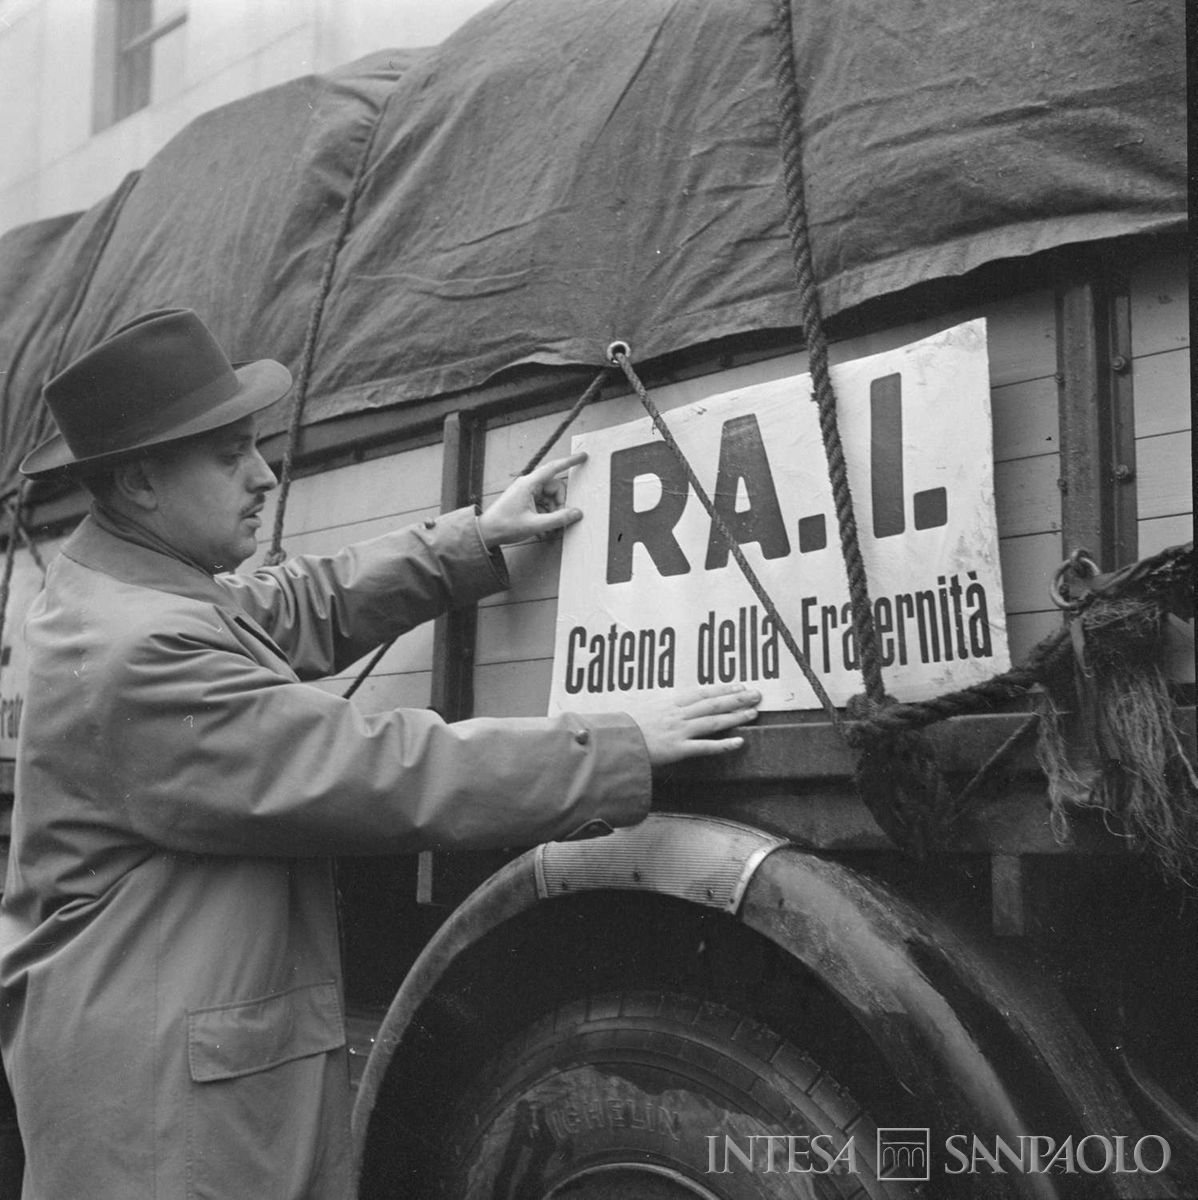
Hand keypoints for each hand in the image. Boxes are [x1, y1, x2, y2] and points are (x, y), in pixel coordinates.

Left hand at [478, 452, 586, 548]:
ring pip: (550, 497)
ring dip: (553, 512)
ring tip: (546, 528)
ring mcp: (526, 492)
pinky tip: (541, 528)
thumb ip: (558, 519)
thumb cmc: (505, 525)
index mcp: (529, 484)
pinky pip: (543, 503)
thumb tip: (576, 513)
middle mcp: (528, 485)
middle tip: (557, 520)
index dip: (570, 461)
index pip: (554, 468)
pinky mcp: (525, 500)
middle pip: (555, 487)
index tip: (583, 457)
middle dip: (560, 504)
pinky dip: (546, 514)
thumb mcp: (535, 525)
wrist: (486, 532)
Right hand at [632, 683, 760, 766]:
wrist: (613, 742)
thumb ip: (661, 710)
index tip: (739, 685)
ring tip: (754, 713)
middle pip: (713, 704)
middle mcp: (678, 715)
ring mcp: (679, 732)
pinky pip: (705, 747)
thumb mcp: (643, 712)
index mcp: (670, 704)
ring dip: (735, 716)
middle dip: (737, 698)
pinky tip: (739, 742)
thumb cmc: (624, 728)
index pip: (702, 693)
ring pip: (713, 721)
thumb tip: (673, 708)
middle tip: (756, 694)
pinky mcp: (678, 750)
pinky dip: (723, 745)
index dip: (723, 688)